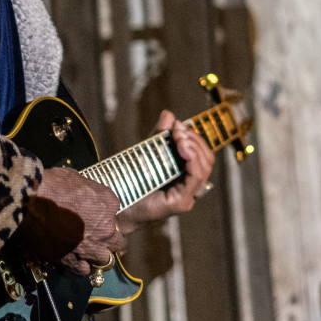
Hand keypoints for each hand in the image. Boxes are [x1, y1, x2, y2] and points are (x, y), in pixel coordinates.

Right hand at [25, 165, 123, 275]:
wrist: (32, 201)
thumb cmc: (53, 184)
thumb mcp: (77, 178)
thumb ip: (88, 191)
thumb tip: (84, 194)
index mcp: (109, 204)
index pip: (114, 212)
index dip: (103, 214)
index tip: (92, 214)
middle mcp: (105, 228)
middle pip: (117, 241)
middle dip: (108, 240)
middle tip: (94, 236)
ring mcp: (90, 247)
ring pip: (105, 259)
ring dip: (97, 256)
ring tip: (86, 252)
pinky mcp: (73, 260)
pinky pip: (84, 270)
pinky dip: (81, 266)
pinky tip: (74, 260)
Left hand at [115, 111, 215, 233]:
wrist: (114, 205)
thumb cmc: (130, 184)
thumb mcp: (147, 154)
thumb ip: (159, 136)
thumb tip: (169, 115)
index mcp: (185, 178)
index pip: (202, 155)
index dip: (194, 138)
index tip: (178, 125)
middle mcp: (189, 188)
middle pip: (206, 159)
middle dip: (195, 140)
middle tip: (178, 129)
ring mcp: (187, 197)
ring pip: (204, 167)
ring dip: (194, 146)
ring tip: (179, 136)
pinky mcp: (180, 202)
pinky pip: (195, 177)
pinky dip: (192, 159)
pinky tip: (182, 147)